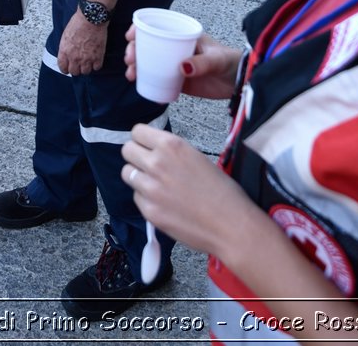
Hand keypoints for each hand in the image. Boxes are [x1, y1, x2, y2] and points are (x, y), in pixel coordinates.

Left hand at [56, 10, 107, 75]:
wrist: (91, 18)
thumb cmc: (78, 22)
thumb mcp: (65, 35)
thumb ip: (65, 47)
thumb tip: (66, 54)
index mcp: (65, 51)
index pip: (62, 67)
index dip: (65, 69)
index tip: (68, 68)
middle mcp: (74, 57)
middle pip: (74, 72)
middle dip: (76, 69)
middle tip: (79, 64)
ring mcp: (86, 58)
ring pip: (85, 72)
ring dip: (87, 67)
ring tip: (88, 62)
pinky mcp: (98, 57)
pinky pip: (97, 68)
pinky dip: (96, 65)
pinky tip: (96, 59)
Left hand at [121, 124, 264, 257]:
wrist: (231, 225)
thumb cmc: (223, 192)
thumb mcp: (197, 157)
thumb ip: (172, 152)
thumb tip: (156, 151)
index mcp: (171, 146)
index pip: (137, 132)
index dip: (142, 139)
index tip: (147, 146)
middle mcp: (157, 163)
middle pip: (127, 150)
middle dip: (136, 156)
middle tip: (148, 165)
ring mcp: (150, 188)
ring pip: (127, 173)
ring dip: (138, 177)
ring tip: (156, 184)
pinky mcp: (149, 211)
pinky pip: (137, 197)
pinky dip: (146, 199)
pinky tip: (165, 203)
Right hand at [125, 28, 242, 100]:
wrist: (240, 82)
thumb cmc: (230, 62)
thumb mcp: (216, 59)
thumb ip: (201, 63)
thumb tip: (182, 68)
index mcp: (183, 35)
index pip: (157, 26)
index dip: (140, 28)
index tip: (131, 37)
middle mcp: (176, 48)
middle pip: (148, 46)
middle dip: (134, 51)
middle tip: (130, 61)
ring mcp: (176, 65)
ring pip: (150, 63)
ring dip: (137, 67)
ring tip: (132, 75)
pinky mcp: (179, 82)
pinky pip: (159, 82)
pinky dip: (150, 85)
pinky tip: (145, 90)